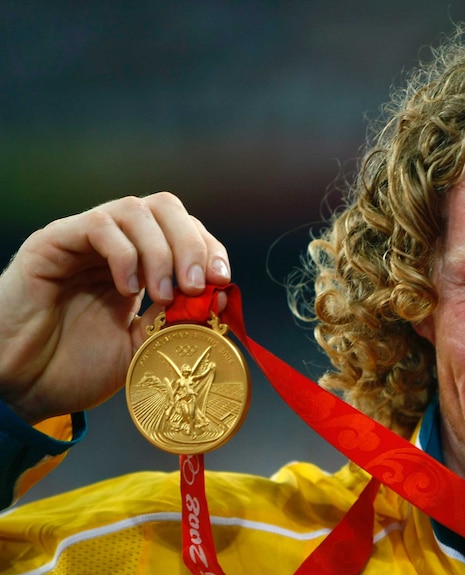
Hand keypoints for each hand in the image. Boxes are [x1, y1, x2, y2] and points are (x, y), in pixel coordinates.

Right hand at [0, 192, 230, 423]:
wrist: (20, 388)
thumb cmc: (74, 368)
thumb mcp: (141, 347)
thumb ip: (176, 321)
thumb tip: (218, 297)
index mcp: (141, 264)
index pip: (186, 231)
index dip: (208, 249)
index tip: (221, 281)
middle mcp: (116, 245)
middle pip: (166, 209)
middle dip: (191, 243)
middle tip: (195, 285)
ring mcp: (84, 240)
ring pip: (136, 210)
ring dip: (162, 250)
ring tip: (163, 293)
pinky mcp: (53, 242)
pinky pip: (99, 225)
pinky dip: (124, 253)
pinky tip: (127, 289)